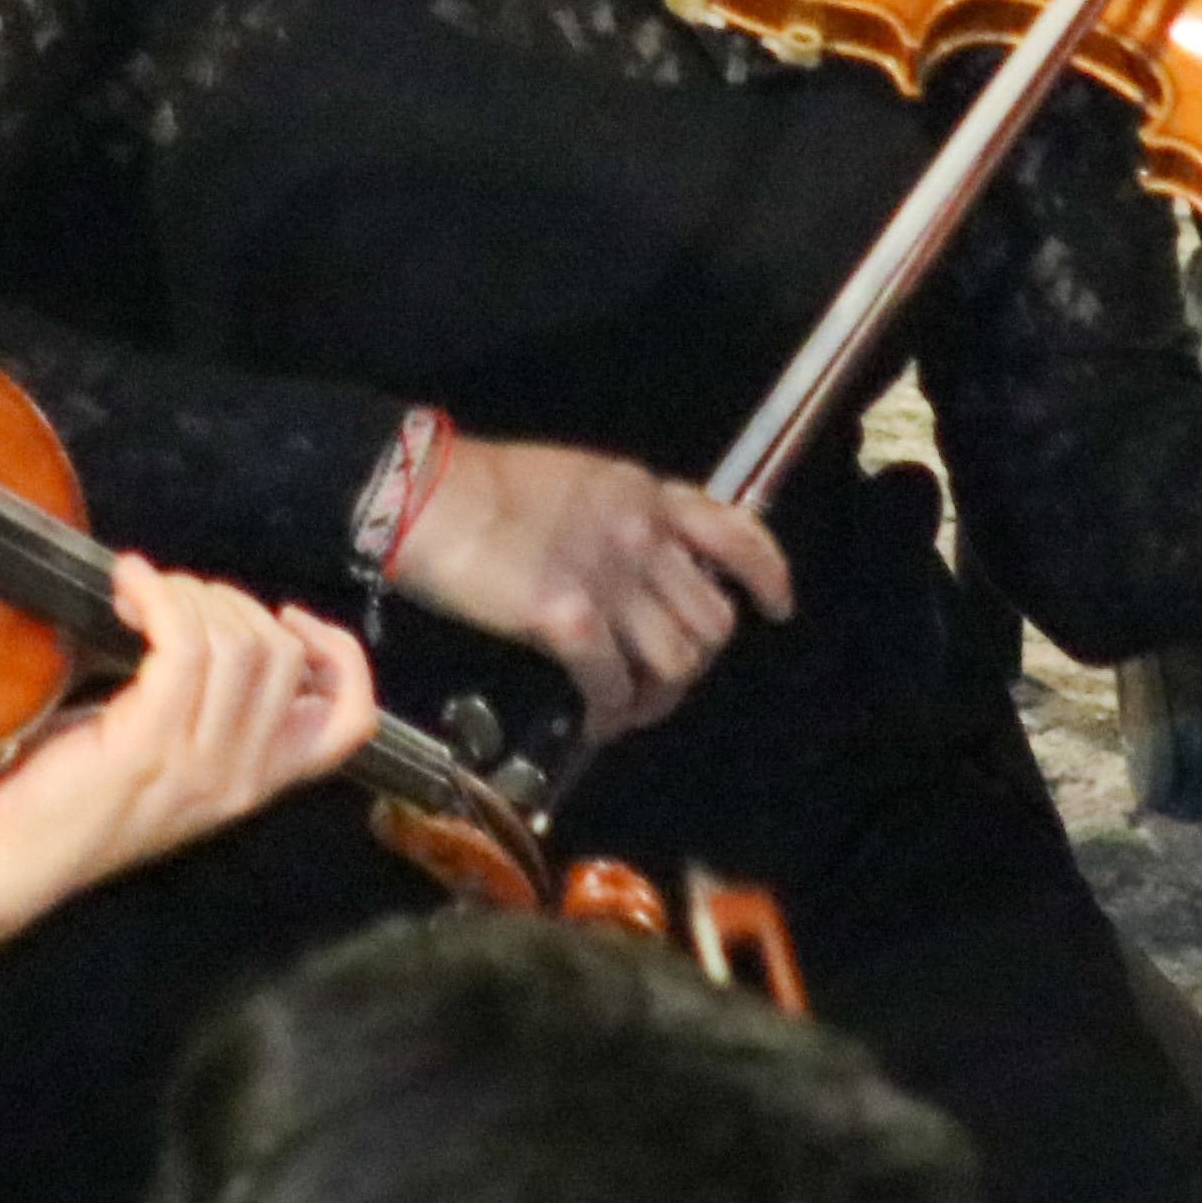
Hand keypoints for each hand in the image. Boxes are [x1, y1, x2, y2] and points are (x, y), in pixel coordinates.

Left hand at [0, 559, 381, 1013]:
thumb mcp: (166, 760)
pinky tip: (127, 588)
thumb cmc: (68, 802)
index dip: (340, 657)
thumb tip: (222, 622)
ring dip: (189, 595)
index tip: (289, 619)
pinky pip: (182, 644)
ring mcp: (197, 767)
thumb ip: (211, 712)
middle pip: (283, 658)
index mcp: (255, 786)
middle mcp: (240, 781)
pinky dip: (159, 597)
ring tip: (143, 595)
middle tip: (171, 601)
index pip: (350, 722)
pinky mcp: (146, 746)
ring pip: (236, 643)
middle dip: (231, 603)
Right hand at [386, 433, 797, 739]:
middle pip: (712, 621)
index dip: (767, 578)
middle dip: (694, 661)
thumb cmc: (488, 487)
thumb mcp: (582, 482)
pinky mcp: (567, 619)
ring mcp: (608, 578)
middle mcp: (641, 535)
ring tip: (625, 707)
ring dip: (657, 697)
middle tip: (658, 681)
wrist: (426, 498)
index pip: (736, 535)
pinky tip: (594, 721)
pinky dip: (611, 713)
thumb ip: (627, 519)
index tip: (775, 611)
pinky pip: (615, 685)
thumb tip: (652, 569)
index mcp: (647, 496)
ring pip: (676, 662)